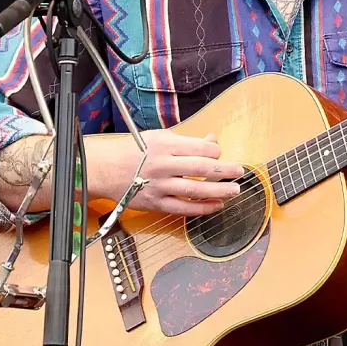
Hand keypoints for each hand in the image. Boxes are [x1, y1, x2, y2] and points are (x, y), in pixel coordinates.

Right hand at [97, 129, 244, 215]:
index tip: (222, 155)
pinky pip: (183, 208)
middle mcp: (163, 165)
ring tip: (235, 190)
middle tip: (240, 172)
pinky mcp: (155, 203)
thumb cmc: (134, 150)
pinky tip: (216, 206)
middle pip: (202, 169)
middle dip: (225, 170)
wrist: (105, 169)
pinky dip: (202, 208)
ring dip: (219, 191)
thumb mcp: (159, 137)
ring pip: (195, 190)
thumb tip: (213, 141)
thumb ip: (187, 141)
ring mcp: (159, 186)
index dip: (216, 152)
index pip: (200, 148)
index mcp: (165, 144)